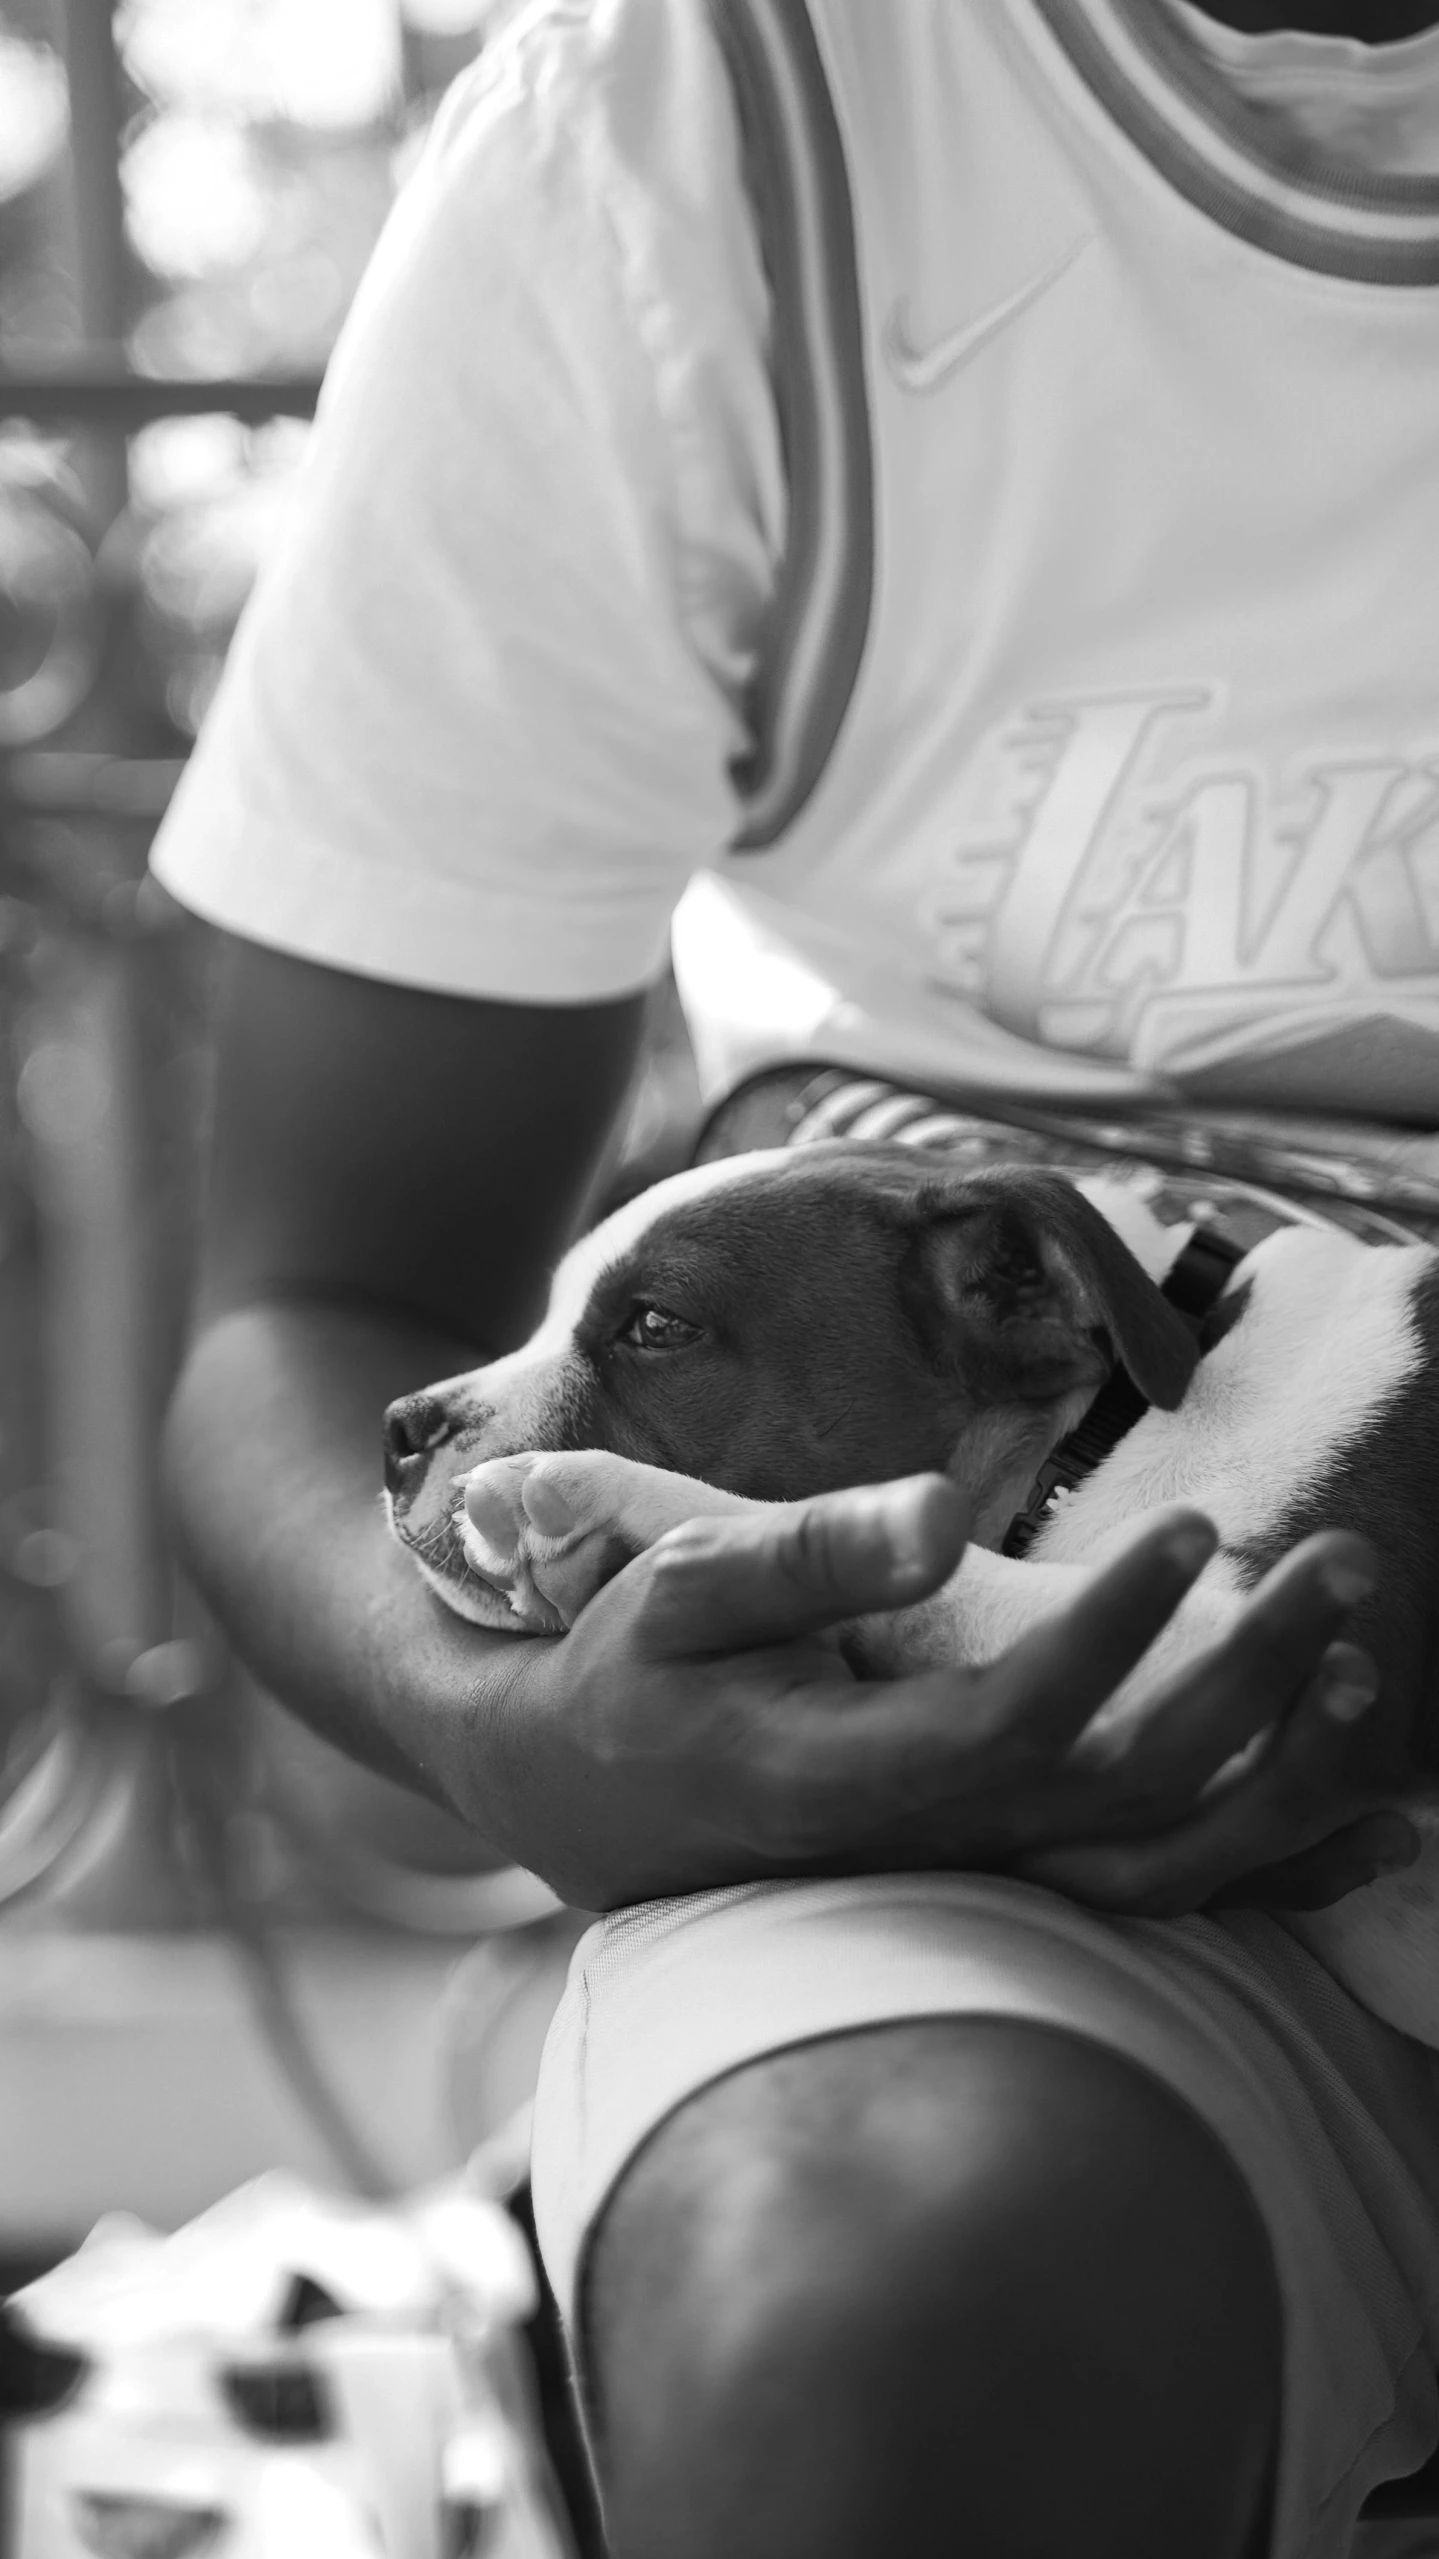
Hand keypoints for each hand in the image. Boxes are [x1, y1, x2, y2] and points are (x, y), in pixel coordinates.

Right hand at [469, 1473, 1402, 1911]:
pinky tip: (1357, 1795)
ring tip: (1360, 1662)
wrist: (582, 1793)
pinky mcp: (994, 1879)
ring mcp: (967, 1880)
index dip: (1118, 1632)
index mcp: (840, 1780)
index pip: (1015, 1722)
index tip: (1195, 1524)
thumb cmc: (627, 1670)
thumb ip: (813, 1553)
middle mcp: (924, 1853)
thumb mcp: (679, 1587)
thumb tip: (954, 1515)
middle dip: (1250, 1676)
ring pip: (1161, 1866)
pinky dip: (1265, 1854)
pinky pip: (1156, 1895)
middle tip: (1342, 1564)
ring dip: (1279, 1771)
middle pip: (1126, 1792)